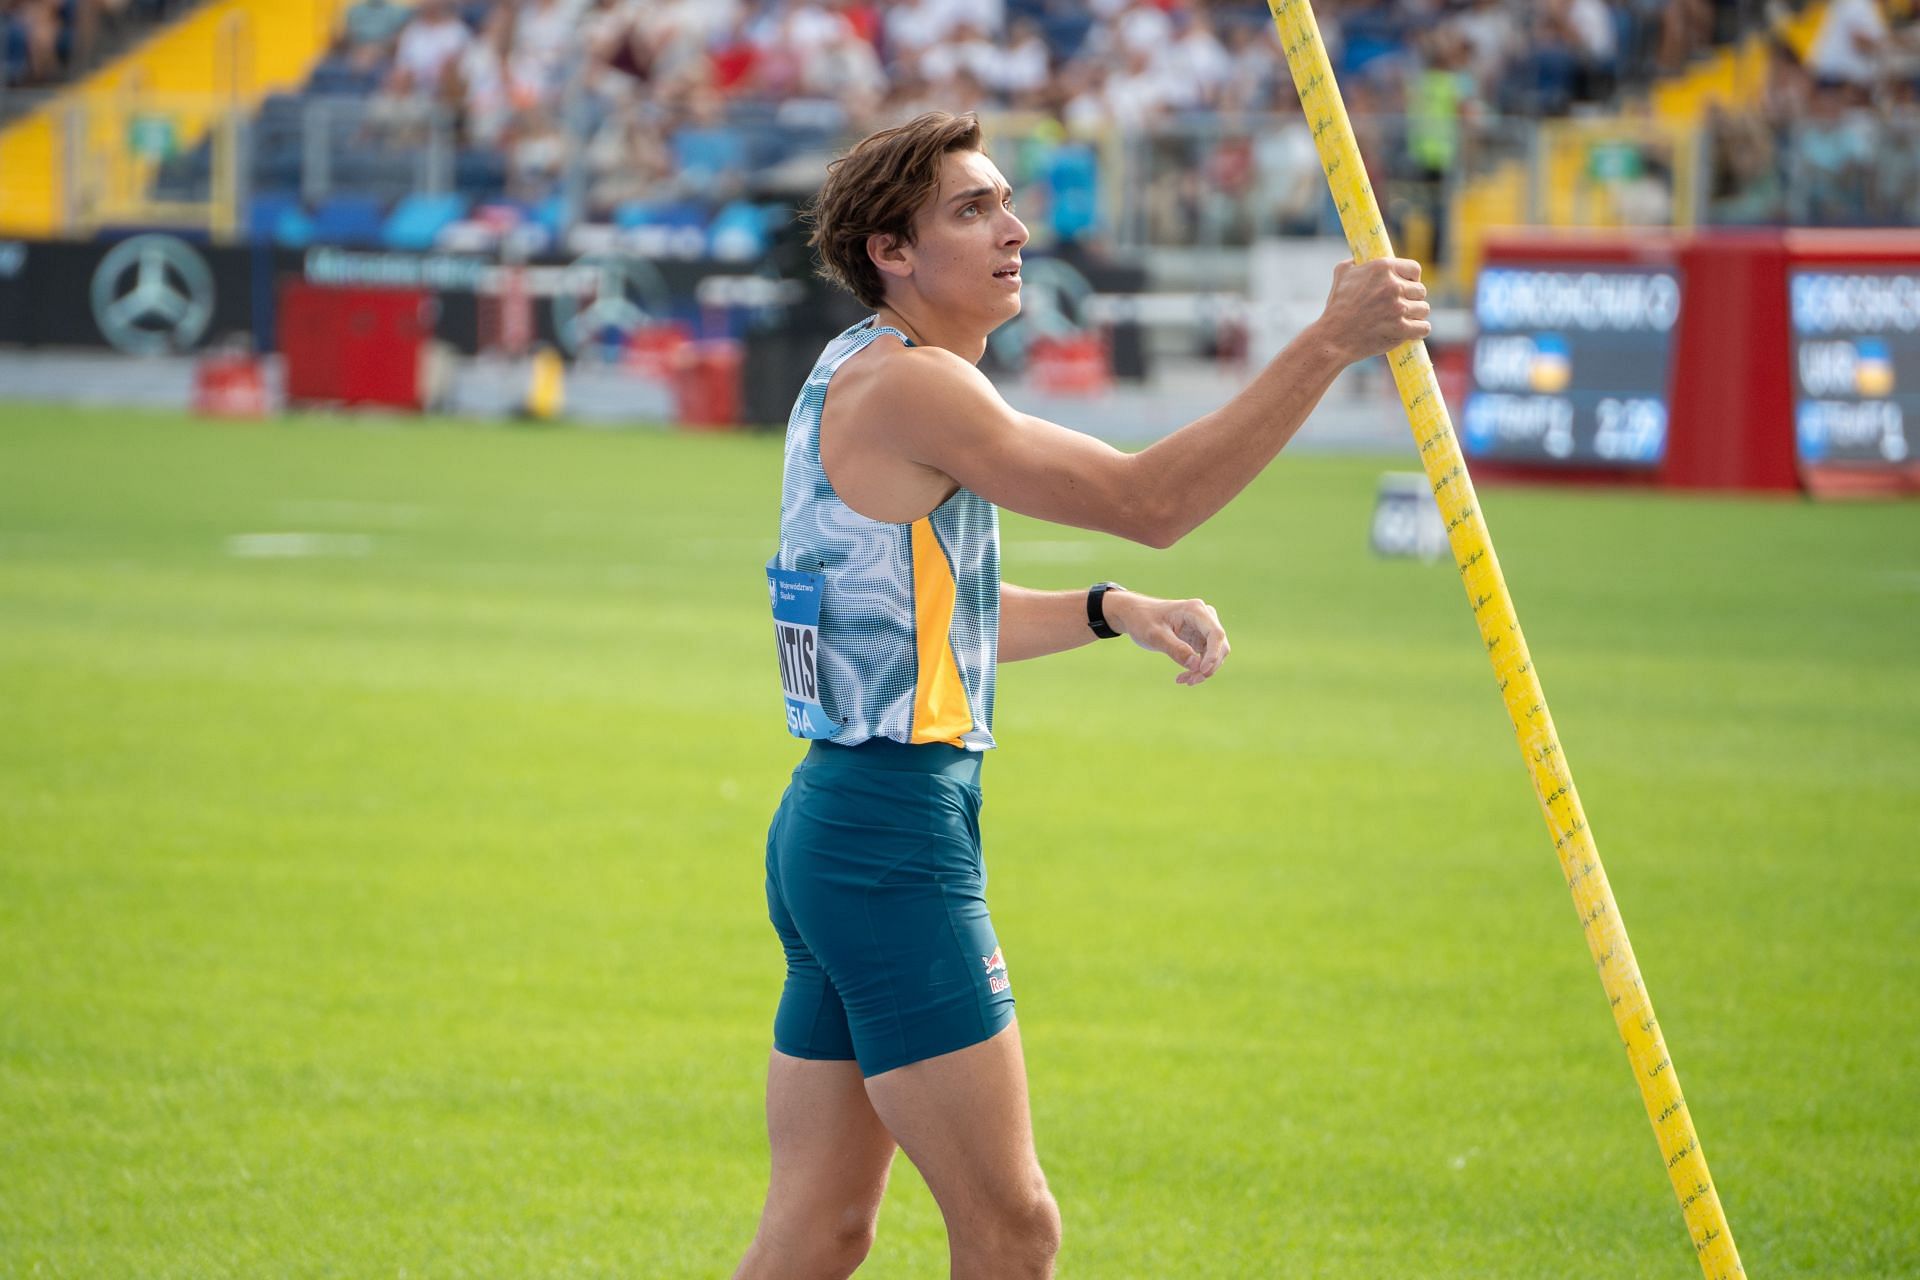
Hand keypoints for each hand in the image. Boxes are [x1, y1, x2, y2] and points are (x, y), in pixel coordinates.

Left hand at [1103, 592, 1230, 685]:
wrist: (1135, 615)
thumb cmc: (1143, 620)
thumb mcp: (1154, 635)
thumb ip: (1175, 649)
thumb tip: (1196, 666)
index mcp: (1195, 610)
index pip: (1215, 634)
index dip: (1214, 654)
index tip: (1202, 671)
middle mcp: (1205, 617)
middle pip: (1219, 646)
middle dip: (1207, 666)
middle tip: (1190, 681)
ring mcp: (1204, 628)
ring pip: (1215, 655)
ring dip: (1202, 671)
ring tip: (1183, 680)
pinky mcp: (1200, 639)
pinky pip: (1206, 658)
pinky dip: (1197, 669)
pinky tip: (1182, 678)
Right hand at [1311, 257, 1430, 363]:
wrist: (1333, 337)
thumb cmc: (1337, 307)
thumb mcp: (1342, 274)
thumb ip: (1356, 262)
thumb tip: (1362, 259)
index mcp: (1382, 268)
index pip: (1415, 269)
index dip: (1412, 279)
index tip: (1407, 286)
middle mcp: (1393, 286)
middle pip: (1420, 290)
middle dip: (1412, 298)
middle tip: (1401, 306)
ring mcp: (1399, 308)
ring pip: (1423, 309)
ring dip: (1416, 315)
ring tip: (1404, 319)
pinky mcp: (1401, 329)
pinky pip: (1424, 327)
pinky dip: (1419, 330)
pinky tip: (1411, 331)